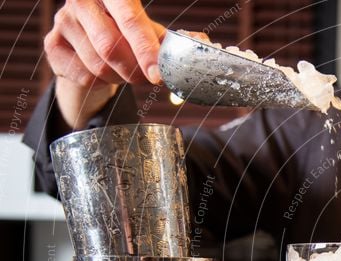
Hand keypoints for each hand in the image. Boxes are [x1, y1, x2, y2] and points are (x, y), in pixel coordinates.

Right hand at [45, 0, 164, 87]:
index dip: (146, 49)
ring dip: (119, 78)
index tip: (158, 74)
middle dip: (134, 70)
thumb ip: (166, 40)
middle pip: (110, 47)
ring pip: (98, 66)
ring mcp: (63, 21)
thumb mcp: (148, 30)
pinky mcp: (52, 45)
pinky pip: (84, 76)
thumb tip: (197, 46)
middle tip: (148, 77)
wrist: (90, 39)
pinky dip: (101, 82)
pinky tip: (104, 70)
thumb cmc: (126, 32)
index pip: (130, 20)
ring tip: (124, 70)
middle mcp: (81, 1)